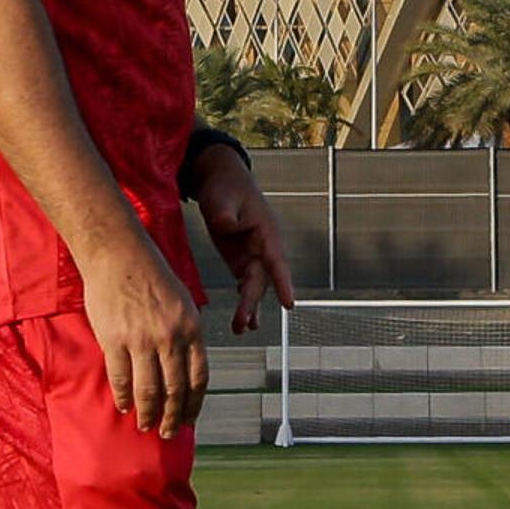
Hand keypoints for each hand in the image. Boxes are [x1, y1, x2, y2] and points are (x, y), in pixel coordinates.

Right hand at [86, 225, 207, 434]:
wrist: (118, 254)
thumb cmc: (151, 275)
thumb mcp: (183, 302)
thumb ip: (186, 333)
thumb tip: (185, 367)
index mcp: (191, 328)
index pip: (199, 378)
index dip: (193, 404)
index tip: (188, 419)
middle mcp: (170, 337)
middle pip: (175, 390)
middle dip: (171, 417)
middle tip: (166, 432)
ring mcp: (141, 340)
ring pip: (148, 390)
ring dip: (148, 413)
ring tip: (145, 425)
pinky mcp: (114, 340)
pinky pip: (120, 378)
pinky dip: (123, 397)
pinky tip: (125, 406)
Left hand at [191, 150, 297, 335]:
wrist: (221, 179)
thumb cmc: (225, 185)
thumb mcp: (221, 196)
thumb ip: (223, 211)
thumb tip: (225, 223)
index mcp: (266, 230)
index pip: (277, 259)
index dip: (283, 282)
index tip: (289, 303)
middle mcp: (264, 246)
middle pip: (262, 279)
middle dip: (254, 302)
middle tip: (244, 323)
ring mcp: (253, 254)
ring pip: (255, 286)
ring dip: (249, 308)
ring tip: (240, 329)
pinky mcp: (241, 260)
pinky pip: (245, 285)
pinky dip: (245, 302)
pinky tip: (242, 323)